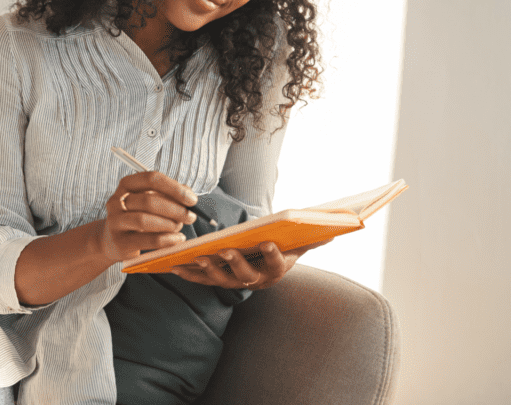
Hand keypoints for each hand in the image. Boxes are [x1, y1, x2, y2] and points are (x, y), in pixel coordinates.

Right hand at [98, 171, 198, 261]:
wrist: (112, 241)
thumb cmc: (137, 217)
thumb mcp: (150, 201)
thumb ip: (169, 195)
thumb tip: (188, 193)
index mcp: (127, 185)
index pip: (151, 179)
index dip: (174, 188)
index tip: (192, 200)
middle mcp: (117, 201)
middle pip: (148, 201)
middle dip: (175, 209)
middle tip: (190, 216)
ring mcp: (115, 222)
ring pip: (144, 220)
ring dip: (169, 224)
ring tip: (179, 227)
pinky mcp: (120, 242)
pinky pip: (147, 240)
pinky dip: (167, 240)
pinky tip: (177, 239)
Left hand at [169, 239, 332, 289]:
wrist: (263, 259)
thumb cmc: (281, 245)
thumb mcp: (299, 240)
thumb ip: (314, 235)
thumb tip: (337, 227)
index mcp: (277, 269)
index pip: (278, 264)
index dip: (274, 256)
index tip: (270, 243)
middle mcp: (256, 280)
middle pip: (246, 275)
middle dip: (236, 263)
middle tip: (227, 251)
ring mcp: (234, 282)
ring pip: (220, 279)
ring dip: (208, 269)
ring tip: (198, 257)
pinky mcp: (215, 279)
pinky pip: (200, 278)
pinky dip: (187, 272)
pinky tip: (174, 264)